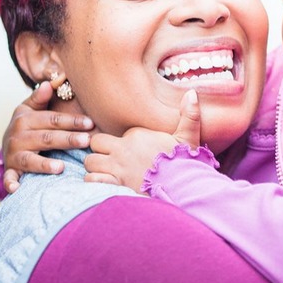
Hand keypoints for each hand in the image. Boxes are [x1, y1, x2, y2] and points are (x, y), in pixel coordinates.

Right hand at [1, 81, 93, 192]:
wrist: (7, 144)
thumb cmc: (28, 125)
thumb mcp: (31, 109)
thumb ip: (41, 97)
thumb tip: (50, 83)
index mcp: (26, 119)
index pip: (53, 120)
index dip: (72, 121)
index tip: (90, 123)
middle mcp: (19, 136)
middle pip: (47, 138)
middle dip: (67, 139)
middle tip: (86, 141)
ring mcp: (14, 154)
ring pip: (31, 159)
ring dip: (44, 164)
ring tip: (61, 167)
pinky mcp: (10, 170)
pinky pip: (10, 178)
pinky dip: (12, 183)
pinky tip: (18, 188)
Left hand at [85, 89, 200, 191]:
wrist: (183, 190)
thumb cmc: (186, 164)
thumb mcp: (189, 137)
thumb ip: (189, 115)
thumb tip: (191, 92)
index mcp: (138, 134)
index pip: (121, 132)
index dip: (126, 142)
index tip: (137, 151)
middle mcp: (123, 148)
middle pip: (96, 142)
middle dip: (102, 150)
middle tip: (113, 159)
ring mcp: (116, 167)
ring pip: (90, 161)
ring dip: (97, 167)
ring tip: (109, 172)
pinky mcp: (113, 184)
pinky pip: (91, 179)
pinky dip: (95, 182)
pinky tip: (107, 184)